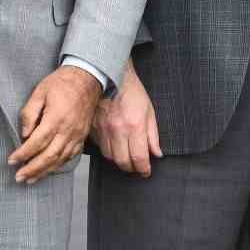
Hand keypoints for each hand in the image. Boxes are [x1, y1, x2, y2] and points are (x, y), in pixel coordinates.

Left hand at [9, 64, 101, 183]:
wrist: (87, 78)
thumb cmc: (62, 83)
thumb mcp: (39, 92)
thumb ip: (29, 114)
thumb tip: (24, 134)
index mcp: (56, 118)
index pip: (36, 142)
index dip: (23, 154)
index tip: (12, 160)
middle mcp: (68, 129)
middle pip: (49, 155)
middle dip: (32, 169)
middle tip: (19, 177)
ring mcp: (77, 134)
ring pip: (60, 159)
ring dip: (44, 171)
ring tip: (31, 178)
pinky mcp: (82, 135)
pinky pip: (71, 155)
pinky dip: (59, 165)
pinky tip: (49, 169)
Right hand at [91, 61, 160, 176]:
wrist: (111, 77)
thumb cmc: (132, 91)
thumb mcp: (149, 110)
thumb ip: (153, 135)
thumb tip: (157, 153)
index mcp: (135, 125)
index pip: (139, 157)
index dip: (144, 169)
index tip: (146, 172)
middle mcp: (118, 130)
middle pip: (123, 162)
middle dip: (132, 168)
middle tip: (137, 167)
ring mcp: (103, 130)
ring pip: (110, 157)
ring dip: (120, 161)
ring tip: (127, 157)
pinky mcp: (93, 129)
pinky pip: (100, 148)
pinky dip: (108, 151)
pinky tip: (115, 147)